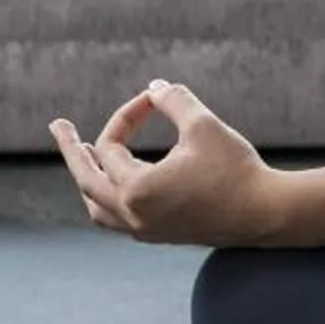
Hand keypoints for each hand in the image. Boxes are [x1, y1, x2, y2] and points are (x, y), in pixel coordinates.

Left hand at [50, 79, 286, 247]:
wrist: (266, 214)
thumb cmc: (235, 169)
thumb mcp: (203, 125)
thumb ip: (174, 100)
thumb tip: (154, 87)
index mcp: (136, 189)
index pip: (112, 146)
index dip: (127, 115)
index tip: (151, 99)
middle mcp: (133, 214)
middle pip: (85, 180)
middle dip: (71, 149)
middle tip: (58, 126)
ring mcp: (144, 230)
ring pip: (97, 207)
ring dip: (88, 179)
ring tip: (85, 158)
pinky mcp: (160, 235)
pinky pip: (116, 219)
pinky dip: (107, 197)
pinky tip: (116, 183)